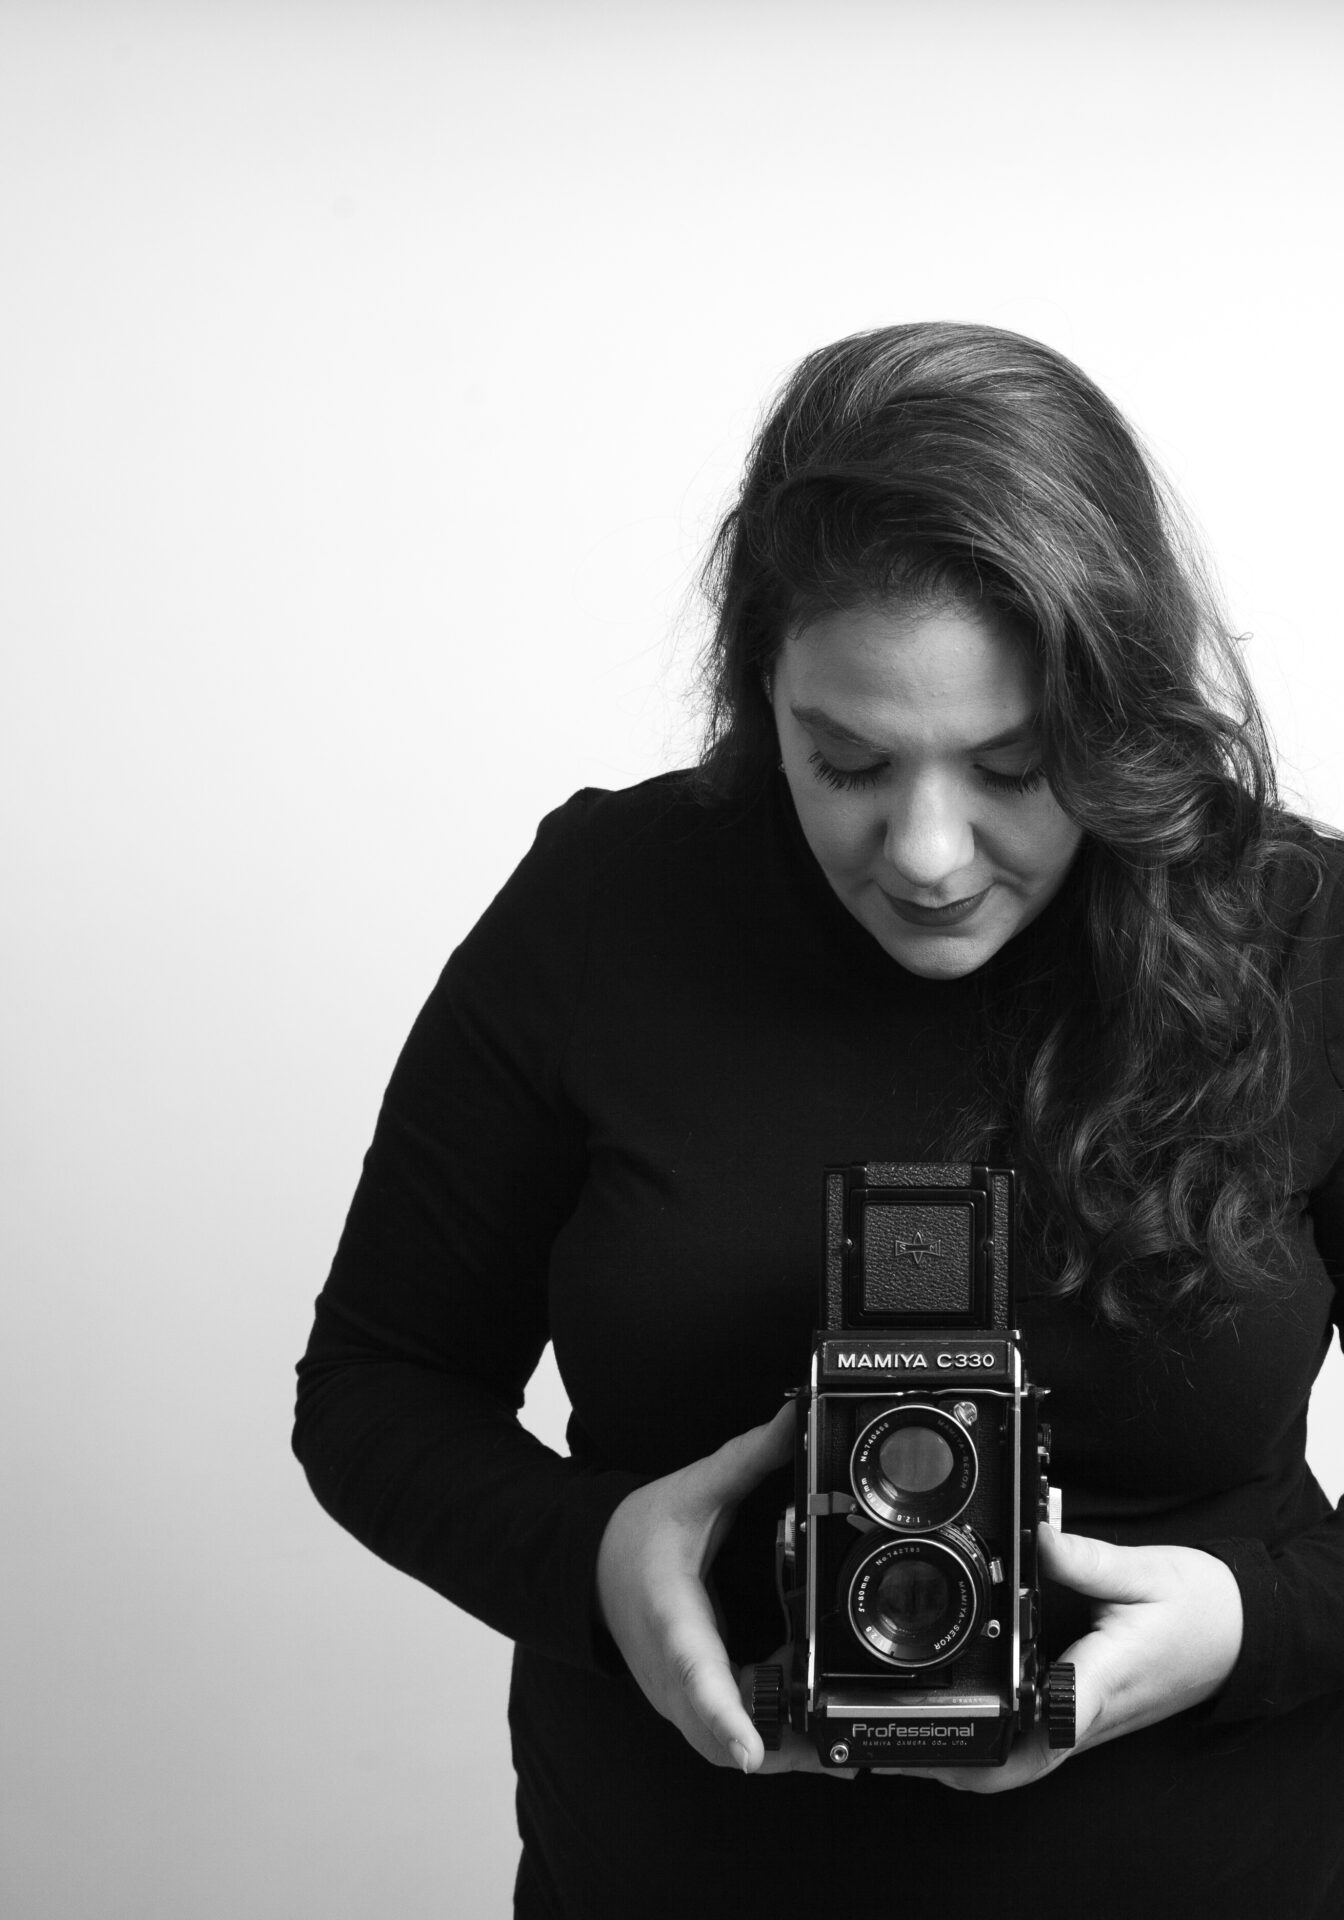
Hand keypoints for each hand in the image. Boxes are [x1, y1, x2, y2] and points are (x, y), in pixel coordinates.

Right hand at [596, 1404, 848, 1775]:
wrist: (588, 1567)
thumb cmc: (636, 1535)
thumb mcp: (693, 1489)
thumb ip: (748, 1457)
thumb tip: (797, 1418)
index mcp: (672, 1622)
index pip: (696, 1678)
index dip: (725, 1717)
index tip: (752, 1751)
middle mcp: (671, 1678)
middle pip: (722, 1740)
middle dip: (781, 1747)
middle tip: (836, 1734)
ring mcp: (676, 1702)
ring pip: (729, 1751)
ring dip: (781, 1743)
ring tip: (829, 1712)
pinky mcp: (686, 1709)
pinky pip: (730, 1739)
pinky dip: (770, 1732)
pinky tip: (802, 1699)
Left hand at [876, 1524, 1244, 1793]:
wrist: (1247, 1632)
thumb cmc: (1202, 1607)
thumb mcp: (1143, 1570)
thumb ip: (1082, 1559)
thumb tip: (1033, 1538)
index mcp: (1101, 1683)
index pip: (1040, 1733)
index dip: (986, 1745)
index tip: (938, 1740)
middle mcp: (1092, 1716)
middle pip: (1018, 1767)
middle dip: (959, 1764)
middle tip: (902, 1746)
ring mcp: (1091, 1723)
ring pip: (1026, 1761)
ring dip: (975, 1756)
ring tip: (917, 1730)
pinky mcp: (1091, 1714)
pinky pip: (1039, 1741)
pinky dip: (1001, 1737)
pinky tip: (970, 1709)